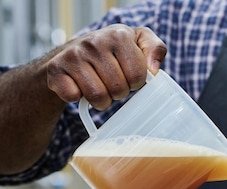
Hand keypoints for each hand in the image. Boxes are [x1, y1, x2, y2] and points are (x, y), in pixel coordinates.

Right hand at [46, 24, 166, 109]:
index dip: (136, 82)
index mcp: (118, 35)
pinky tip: (79, 86)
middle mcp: (94, 42)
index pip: (138, 76)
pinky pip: (74, 97)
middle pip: (119, 89)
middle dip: (119, 92)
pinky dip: (78, 98)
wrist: (71, 52)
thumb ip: (155, 50)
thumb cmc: (112, 51)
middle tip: (112, 82)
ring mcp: (73, 55)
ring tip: (99, 86)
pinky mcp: (56, 69)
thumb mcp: (139, 43)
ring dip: (102, 100)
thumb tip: (154, 70)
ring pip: (98, 97)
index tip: (129, 75)